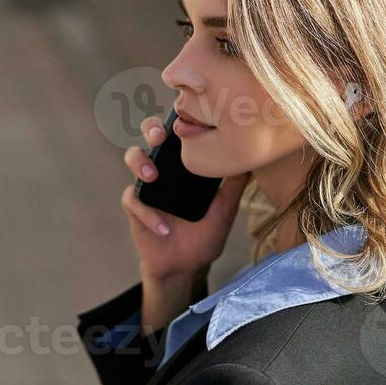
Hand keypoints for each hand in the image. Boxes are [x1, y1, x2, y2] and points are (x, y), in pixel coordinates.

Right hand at [121, 116, 250, 328]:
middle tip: (161, 138)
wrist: (186, 266)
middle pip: (150, 135)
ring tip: (153, 177)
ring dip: (140, 162)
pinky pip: (133, 199)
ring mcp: (148, 185)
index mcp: (184, 164)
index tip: (187, 118)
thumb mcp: (225, 210)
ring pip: (132, 157)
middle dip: (152, 129)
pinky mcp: (135, 207)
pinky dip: (148, 213)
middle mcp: (164, 168)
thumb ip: (234, 186)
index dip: (178, 119)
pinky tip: (165, 228)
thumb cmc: (204, 235)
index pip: (179, 132)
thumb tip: (253, 160)